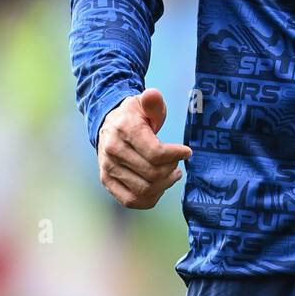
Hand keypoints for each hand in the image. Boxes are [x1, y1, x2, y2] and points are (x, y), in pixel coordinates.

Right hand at [97, 87, 191, 209]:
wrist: (110, 125)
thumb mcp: (145, 104)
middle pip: (152, 173)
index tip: (187, 151)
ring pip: (144, 190)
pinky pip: (131, 201)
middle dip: (172, 169)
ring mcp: (108, 168)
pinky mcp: (107, 181)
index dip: (176, 155)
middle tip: (178, 163)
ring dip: (164, 184)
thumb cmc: (135, 116)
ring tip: (172, 174)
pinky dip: (151, 198)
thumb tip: (152, 95)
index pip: (155, 153)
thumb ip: (153, 102)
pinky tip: (160, 186)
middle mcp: (112, 150)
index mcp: (123, 129)